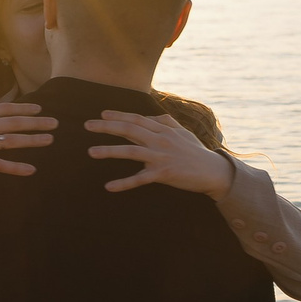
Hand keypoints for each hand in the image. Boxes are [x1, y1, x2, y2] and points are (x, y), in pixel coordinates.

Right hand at [0, 100, 56, 194]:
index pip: (6, 108)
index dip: (25, 108)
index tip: (41, 109)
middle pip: (13, 123)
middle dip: (37, 122)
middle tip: (56, 123)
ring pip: (11, 141)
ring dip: (33, 141)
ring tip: (50, 140)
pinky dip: (16, 168)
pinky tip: (31, 169)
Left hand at [84, 110, 236, 195]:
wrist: (213, 172)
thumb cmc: (196, 151)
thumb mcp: (183, 132)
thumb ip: (166, 122)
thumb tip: (150, 116)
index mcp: (164, 129)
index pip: (137, 119)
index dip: (118, 115)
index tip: (101, 114)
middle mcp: (161, 140)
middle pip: (129, 130)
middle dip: (106, 127)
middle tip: (87, 125)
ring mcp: (161, 157)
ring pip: (131, 152)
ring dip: (109, 151)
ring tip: (90, 152)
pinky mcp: (164, 174)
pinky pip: (140, 179)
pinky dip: (124, 183)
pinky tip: (109, 186)